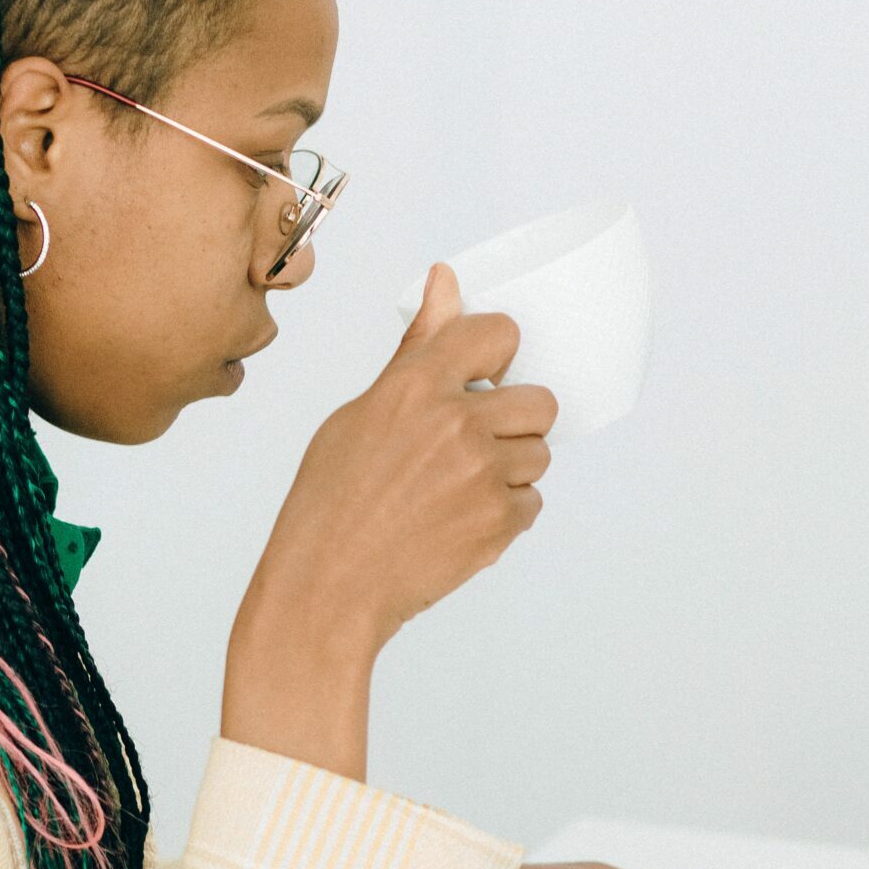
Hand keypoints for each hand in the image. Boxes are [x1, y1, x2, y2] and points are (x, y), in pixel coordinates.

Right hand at [244, 261, 557, 655]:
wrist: (328, 588)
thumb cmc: (332, 502)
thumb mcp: (361, 414)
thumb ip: (417, 351)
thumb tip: (446, 281)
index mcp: (415, 385)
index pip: (499, 334)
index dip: (498, 356)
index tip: (486, 376)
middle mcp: (457, 422)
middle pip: (540, 402)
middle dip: (515, 421)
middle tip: (473, 447)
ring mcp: (483, 474)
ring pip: (539, 455)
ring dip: (511, 471)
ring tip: (457, 491)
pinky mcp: (499, 521)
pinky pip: (532, 503)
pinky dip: (505, 514)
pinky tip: (458, 522)